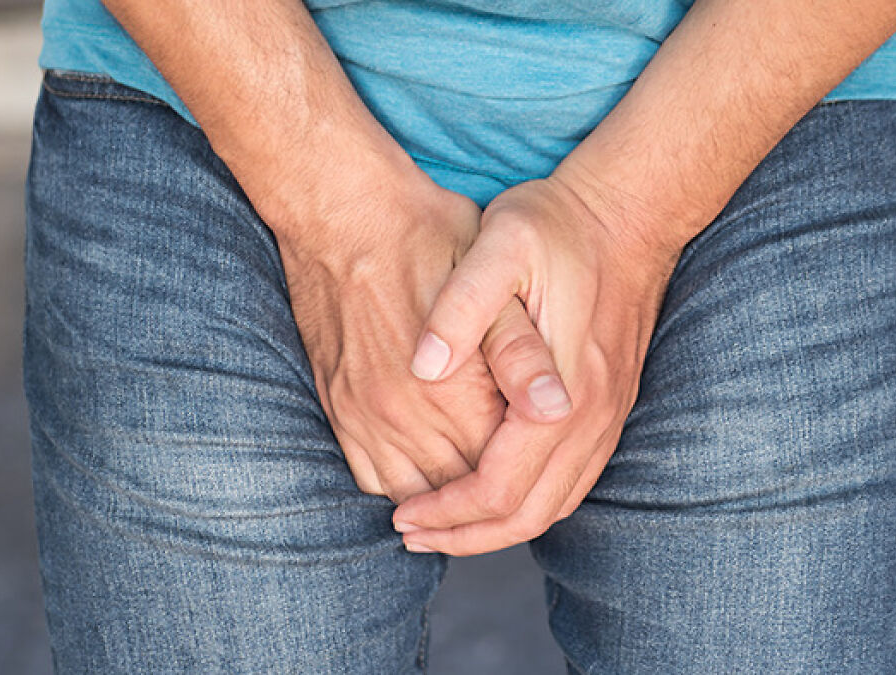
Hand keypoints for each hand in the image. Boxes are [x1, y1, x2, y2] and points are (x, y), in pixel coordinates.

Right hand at [267, 163, 570, 504]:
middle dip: (493, 502)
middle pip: (459, 491)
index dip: (529, 476)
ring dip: (449, 503)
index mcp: (449, 392)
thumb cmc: (430, 237)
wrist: (345, 213)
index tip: (551, 463)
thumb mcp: (495, 280)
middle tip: (527, 487)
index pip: (499, 471)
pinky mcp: (339, 409)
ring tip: (482, 494)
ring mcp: (364, 417)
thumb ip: (523, 352)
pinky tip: (431, 474)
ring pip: (415, 496)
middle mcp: (401, 417)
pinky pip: (372, 478)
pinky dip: (405, 488)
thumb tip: (556, 408)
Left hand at [392, 170, 686, 554]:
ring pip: (555, 505)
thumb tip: (425, 369)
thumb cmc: (557, 226)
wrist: (629, 213)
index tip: (401, 514)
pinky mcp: (608, 408)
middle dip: (465, 535)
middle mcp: (592, 416)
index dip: (446, 511)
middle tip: (411, 533)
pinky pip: (571, 482)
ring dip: (496, 527)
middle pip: (529, 513)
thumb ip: (462, 306)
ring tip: (443, 525)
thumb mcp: (501, 243)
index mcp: (563, 389)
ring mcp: (607, 416)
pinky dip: (527, 503)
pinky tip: (491, 492)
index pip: (500, 486)